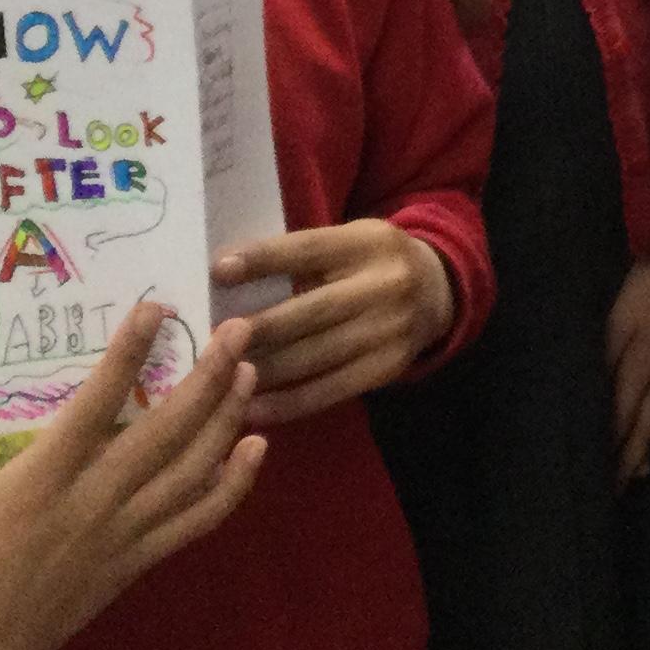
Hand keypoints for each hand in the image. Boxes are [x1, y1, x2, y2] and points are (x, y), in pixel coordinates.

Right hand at [0, 305, 263, 649]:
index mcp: (38, 481)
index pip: (94, 405)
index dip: (128, 354)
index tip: (156, 307)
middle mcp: (89, 504)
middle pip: (164, 433)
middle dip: (207, 377)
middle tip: (237, 329)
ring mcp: (120, 536)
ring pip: (190, 472)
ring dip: (226, 420)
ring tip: (250, 372)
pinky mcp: (134, 564)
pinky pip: (194, 522)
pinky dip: (233, 486)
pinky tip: (257, 448)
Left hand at [216, 222, 454, 426]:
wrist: (438, 291)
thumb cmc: (371, 262)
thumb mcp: (348, 242)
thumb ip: (303, 257)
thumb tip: (228, 277)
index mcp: (367, 244)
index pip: (309, 250)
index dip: (264, 260)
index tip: (218, 271)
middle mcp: (384, 285)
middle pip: (311, 311)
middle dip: (258, 329)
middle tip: (211, 341)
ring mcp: (389, 330)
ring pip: (315, 356)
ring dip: (263, 371)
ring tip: (221, 378)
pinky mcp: (388, 367)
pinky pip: (329, 390)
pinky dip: (287, 403)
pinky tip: (252, 407)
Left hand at [604, 210, 649, 484]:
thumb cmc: (646, 287)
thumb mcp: (616, 324)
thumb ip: (603, 365)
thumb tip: (590, 403)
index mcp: (640, 372)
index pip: (619, 425)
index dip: (608, 455)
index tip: (593, 483)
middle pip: (641, 431)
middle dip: (626, 464)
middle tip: (611, 494)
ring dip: (641, 451)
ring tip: (632, 479)